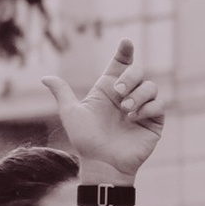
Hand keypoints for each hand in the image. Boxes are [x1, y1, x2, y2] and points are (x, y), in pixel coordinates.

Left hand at [41, 35, 165, 176]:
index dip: (125, 51)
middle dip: (130, 77)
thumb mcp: (71, 113)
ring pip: (151, 86)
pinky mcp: (153, 121)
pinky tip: (134, 118)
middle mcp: (127, 95)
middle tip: (118, 93)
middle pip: (138, 71)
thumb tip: (44, 77)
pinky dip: (148, 107)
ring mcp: (142, 108)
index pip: (121, 64)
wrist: (102, 163)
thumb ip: (62, 93)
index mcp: (109, 90)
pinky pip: (159, 105)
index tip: (126, 43)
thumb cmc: (85, 140)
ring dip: (139, 94)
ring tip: (126, 109)